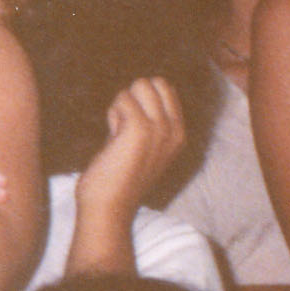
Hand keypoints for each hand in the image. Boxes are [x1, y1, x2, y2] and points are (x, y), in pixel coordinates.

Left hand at [77, 77, 187, 221]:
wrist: (109, 207)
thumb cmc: (119, 178)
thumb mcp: (144, 147)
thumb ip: (148, 122)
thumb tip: (139, 88)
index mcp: (180, 133)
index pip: (168, 90)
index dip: (143, 101)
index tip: (133, 128)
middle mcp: (175, 129)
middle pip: (157, 83)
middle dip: (135, 97)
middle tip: (124, 126)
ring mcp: (160, 128)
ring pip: (140, 86)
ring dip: (123, 104)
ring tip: (118, 132)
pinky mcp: (139, 128)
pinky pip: (123, 99)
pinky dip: (113, 113)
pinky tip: (112, 136)